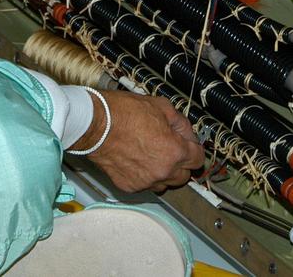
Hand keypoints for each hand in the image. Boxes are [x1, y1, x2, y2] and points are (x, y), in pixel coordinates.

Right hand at [71, 91, 203, 192]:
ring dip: (163, 172)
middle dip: (180, 163)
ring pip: (165, 184)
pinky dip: (144, 175)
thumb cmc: (123, 113)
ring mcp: (145, 181)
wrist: (94, 124)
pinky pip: (145, 185)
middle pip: (184, 176)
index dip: (194, 149)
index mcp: (175, 151)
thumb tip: (187, 133)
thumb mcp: (160, 106)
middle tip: (169, 148)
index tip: (189, 146)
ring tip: (151, 155)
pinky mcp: (129, 186)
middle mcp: (163, 171)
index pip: (198, 159)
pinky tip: (136, 159)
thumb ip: (180, 123)